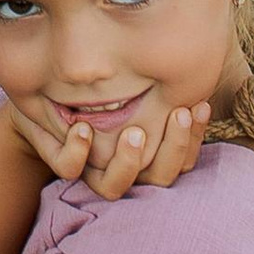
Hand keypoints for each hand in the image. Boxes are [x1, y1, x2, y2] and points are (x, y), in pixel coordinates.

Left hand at [4, 90, 214, 197]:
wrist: (50, 86)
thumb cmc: (105, 84)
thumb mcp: (141, 82)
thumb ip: (169, 88)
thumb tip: (204, 67)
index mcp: (148, 154)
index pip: (182, 160)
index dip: (194, 138)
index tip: (200, 105)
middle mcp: (123, 167)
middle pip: (157, 178)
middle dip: (172, 147)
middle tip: (178, 111)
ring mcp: (90, 167)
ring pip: (112, 187)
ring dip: (126, 162)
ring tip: (133, 132)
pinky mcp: (60, 158)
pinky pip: (70, 169)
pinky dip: (78, 152)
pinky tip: (83, 127)